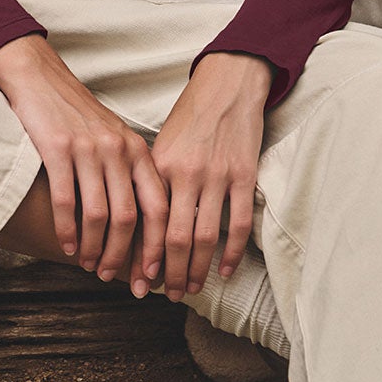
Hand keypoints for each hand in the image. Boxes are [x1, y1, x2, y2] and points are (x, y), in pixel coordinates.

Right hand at [0, 33, 169, 282]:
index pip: (158, 206)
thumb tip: (140, 225)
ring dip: (93, 248)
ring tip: (88, 266)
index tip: (153, 274)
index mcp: (137, 150)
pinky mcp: (58, 149)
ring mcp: (88, 150)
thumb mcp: (114, 139)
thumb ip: (129, 174)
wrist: (40, 77)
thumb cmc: (77, 116)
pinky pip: (66, 200)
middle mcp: (118, 150)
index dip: (157, 246)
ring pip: (98, 214)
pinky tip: (67, 246)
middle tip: (115, 279)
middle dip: (123, 256)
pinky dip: (68, 230)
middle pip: (130, 217)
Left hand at [140, 51, 271, 299]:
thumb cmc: (190, 117)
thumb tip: (137, 223)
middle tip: (167, 295)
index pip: (149, 223)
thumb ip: (151, 181)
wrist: (227, 86)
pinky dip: (230, 252)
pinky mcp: (244, 176)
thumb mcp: (161, 145)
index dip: (143, 257)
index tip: (139, 279)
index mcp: (160, 166)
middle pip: (175, 238)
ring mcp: (217, 176)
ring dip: (197, 269)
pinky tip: (223, 270)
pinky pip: (237, 223)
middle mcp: (187, 174)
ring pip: (205, 237)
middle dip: (170, 272)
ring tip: (191, 288)